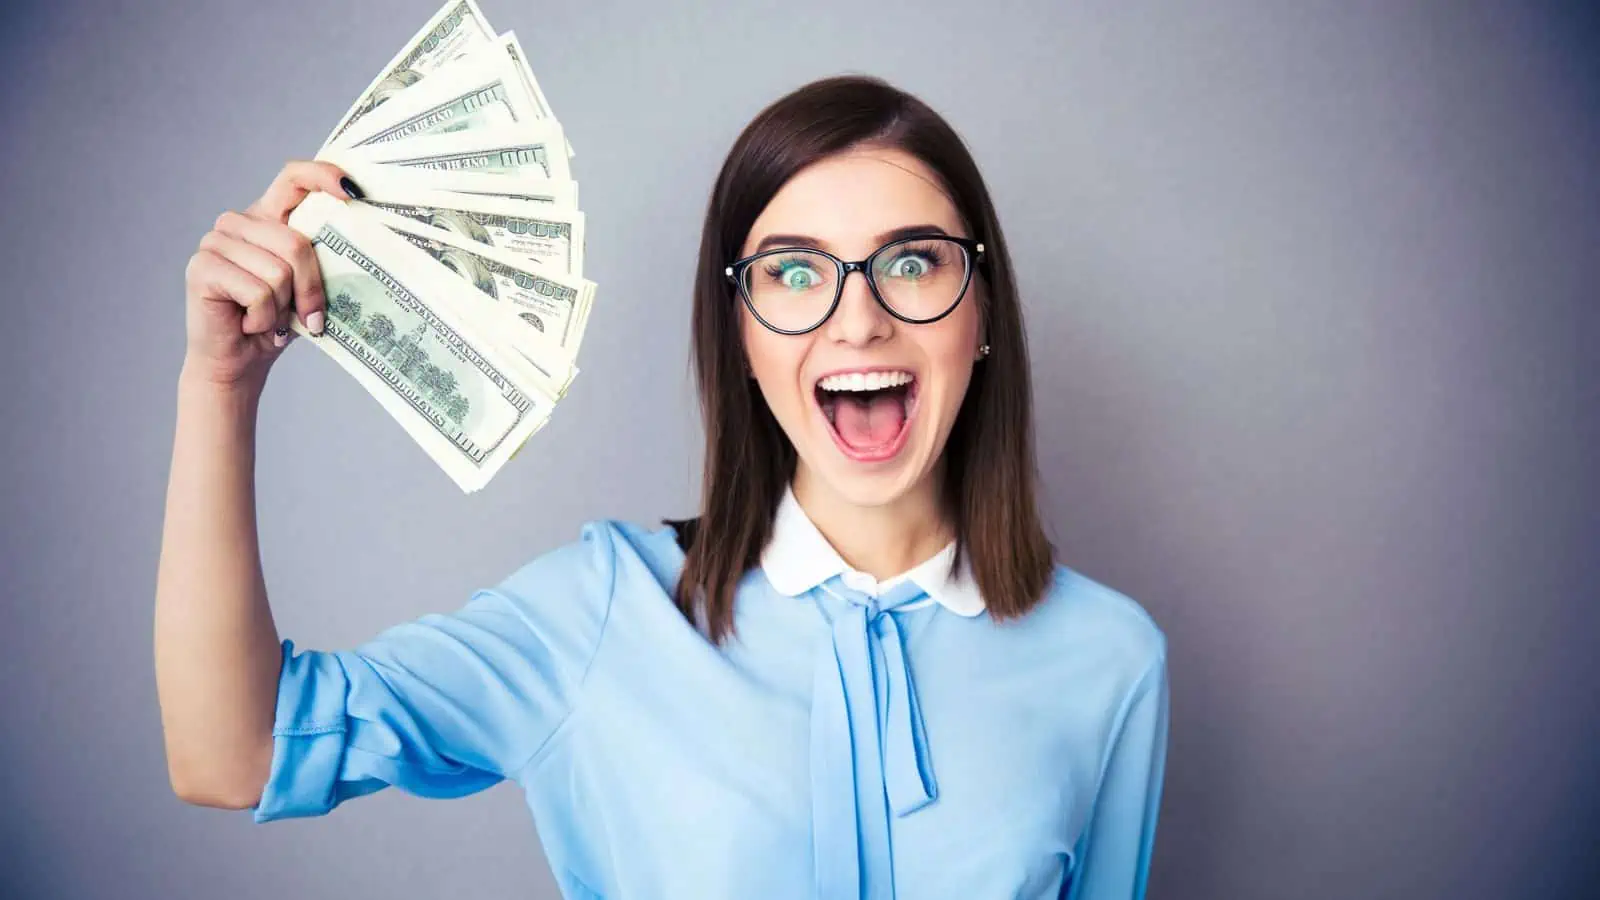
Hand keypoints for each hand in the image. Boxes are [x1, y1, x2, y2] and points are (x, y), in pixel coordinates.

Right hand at [181, 161, 361, 387]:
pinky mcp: (202, 267)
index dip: (323, 176)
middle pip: (295, 243)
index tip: (353, 193)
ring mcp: (215, 241)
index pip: (294, 177)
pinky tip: (249, 324)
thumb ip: (321, 257)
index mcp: (267, 218)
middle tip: (309, 317)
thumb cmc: (276, 321)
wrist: (239, 362)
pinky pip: (258, 292)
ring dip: (282, 308)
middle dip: (311, 288)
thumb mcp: (307, 286)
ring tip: (269, 319)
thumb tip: (363, 239)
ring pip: (278, 272)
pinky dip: (263, 319)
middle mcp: (238, 222)